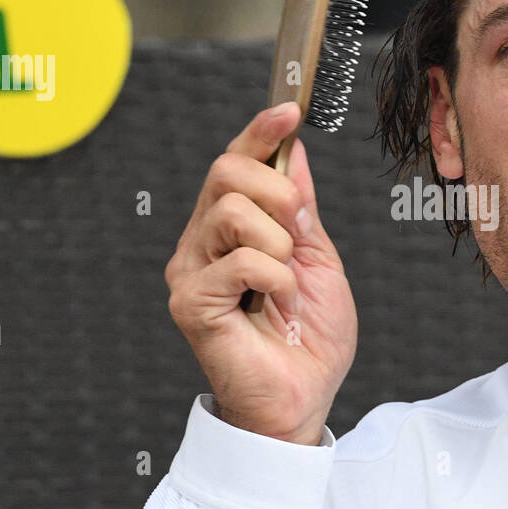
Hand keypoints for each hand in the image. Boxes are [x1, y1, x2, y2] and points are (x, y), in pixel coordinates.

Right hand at [164, 102, 356, 444]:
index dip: (259, 131)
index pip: (234, 162)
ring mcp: (191, 270)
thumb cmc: (310, 339)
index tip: (290, 109)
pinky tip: (278, 305)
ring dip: (280, 244)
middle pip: (226, 171)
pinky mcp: (189, 301)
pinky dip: (275, 279)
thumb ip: (300, 208)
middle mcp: (202, 242)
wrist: (303, 398)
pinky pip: (239, 260)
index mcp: (232, 229)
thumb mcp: (318, 259)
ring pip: (232, 210)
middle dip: (278, 192)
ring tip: (287, 284)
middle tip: (299, 233)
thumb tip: (293, 152)